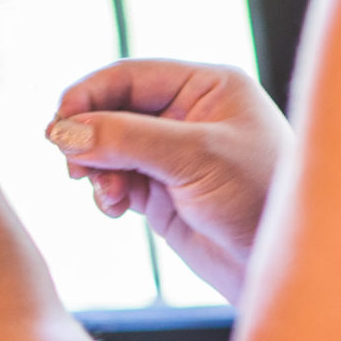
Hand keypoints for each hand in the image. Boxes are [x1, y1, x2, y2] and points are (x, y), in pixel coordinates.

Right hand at [46, 59, 290, 300]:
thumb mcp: (194, 157)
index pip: (129, 76)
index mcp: (206, 85)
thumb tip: (63, 131)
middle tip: (75, 168)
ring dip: (97, 169)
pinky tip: (116, 208)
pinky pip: (117, 179)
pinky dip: (106, 191)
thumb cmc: (259, 197)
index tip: (58, 127)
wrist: (282, 263)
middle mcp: (187, 113)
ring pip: (109, 147)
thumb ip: (126, 139)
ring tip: (107, 195)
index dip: (87, 97)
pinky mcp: (164, 191)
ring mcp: (173, 153)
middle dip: (90, 138)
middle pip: (113, 110)